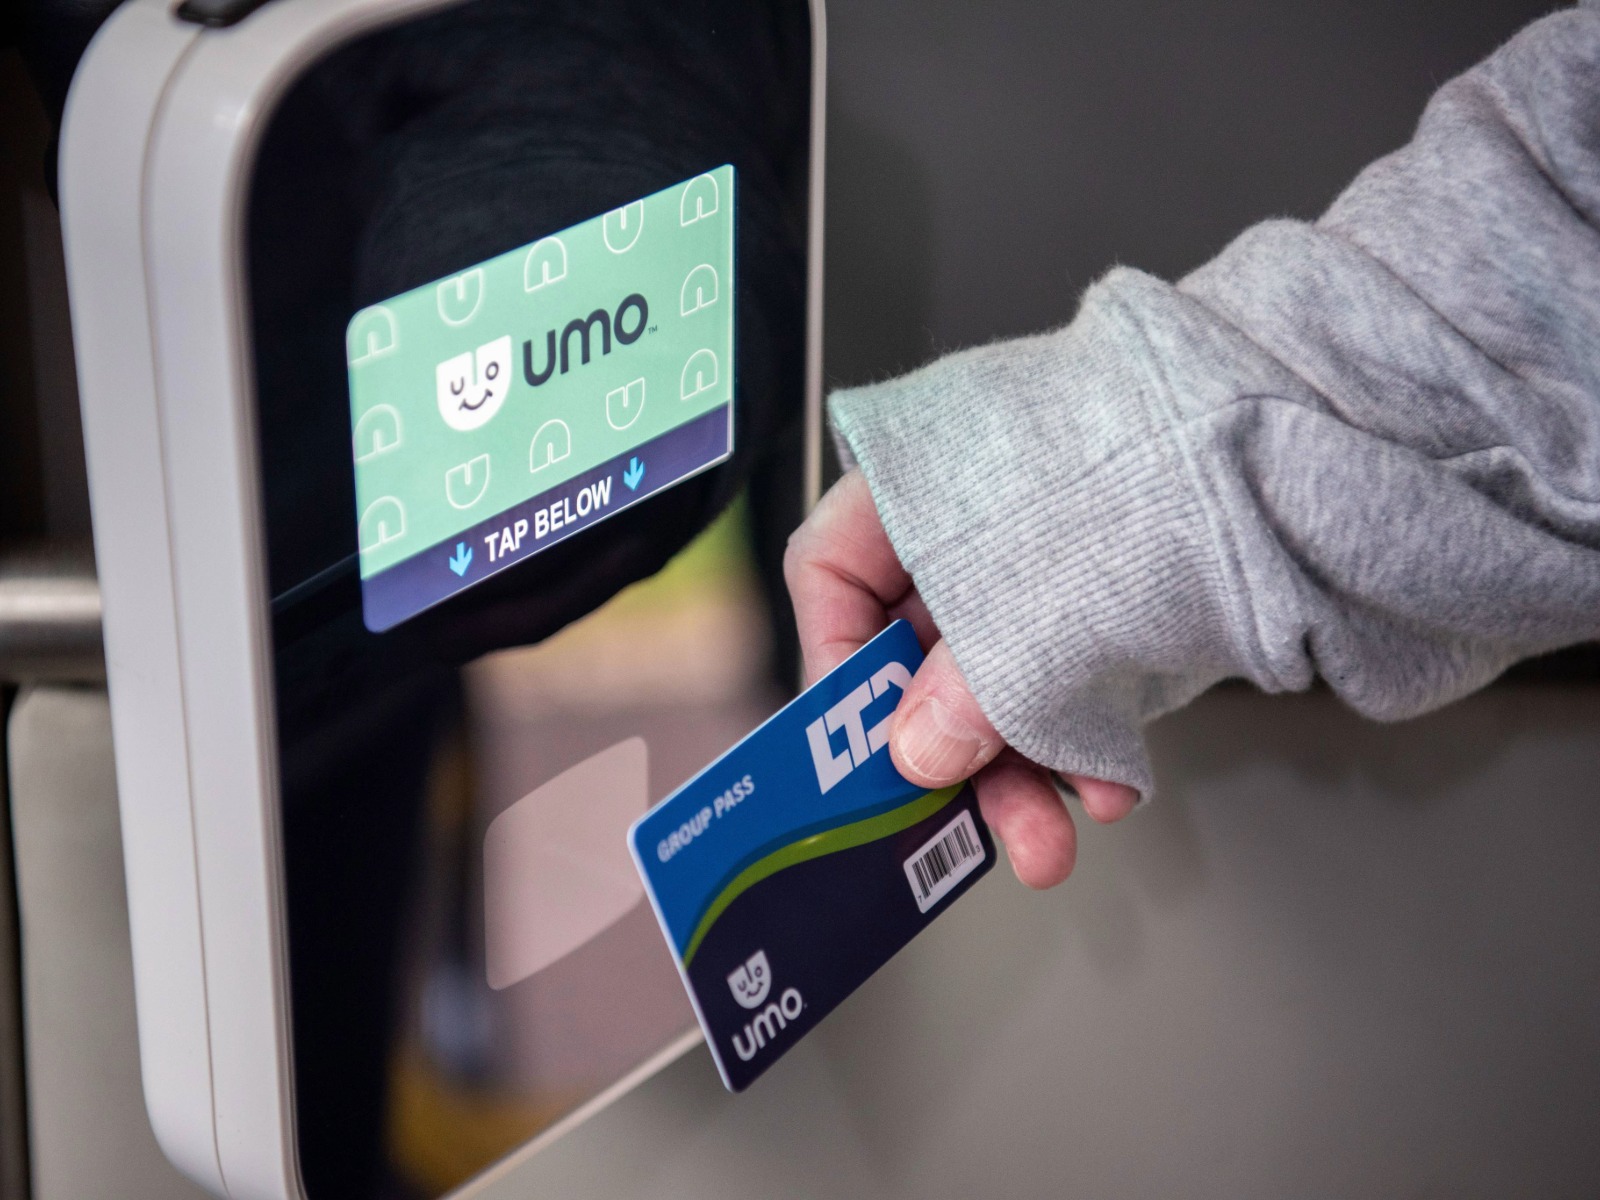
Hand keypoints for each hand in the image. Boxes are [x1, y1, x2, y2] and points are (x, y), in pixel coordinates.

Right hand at [784, 470, 1138, 887]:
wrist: (1292, 447)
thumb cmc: (1145, 479)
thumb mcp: (1025, 609)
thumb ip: (959, 693)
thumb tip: (914, 756)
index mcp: (914, 483)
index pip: (829, 574)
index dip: (834, 667)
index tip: (860, 750)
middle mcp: (961, 521)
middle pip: (913, 649)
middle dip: (945, 755)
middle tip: (958, 830)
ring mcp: (1035, 557)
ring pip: (993, 678)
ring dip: (1018, 772)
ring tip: (1051, 843)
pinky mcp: (1099, 594)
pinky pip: (1062, 680)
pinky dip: (1078, 741)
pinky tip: (1109, 790)